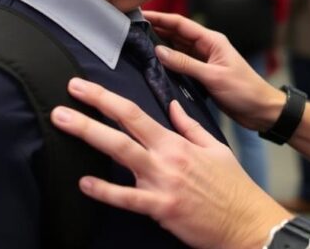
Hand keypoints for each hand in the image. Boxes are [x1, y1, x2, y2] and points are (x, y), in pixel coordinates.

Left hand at [51, 78, 288, 248]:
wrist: (246, 220)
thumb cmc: (232, 186)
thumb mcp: (214, 148)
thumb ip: (189, 126)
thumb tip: (173, 105)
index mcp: (176, 142)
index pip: (135, 112)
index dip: (105, 98)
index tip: (82, 87)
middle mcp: (166, 157)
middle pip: (122, 127)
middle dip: (89, 111)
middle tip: (63, 99)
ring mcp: (163, 182)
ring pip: (121, 153)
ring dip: (89, 135)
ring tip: (62, 125)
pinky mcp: (162, 208)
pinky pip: (128, 198)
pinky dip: (106, 191)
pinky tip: (84, 184)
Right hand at [143, 11, 285, 130]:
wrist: (261, 110)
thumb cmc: (244, 91)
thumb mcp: (213, 77)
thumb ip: (186, 64)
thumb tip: (159, 51)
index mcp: (212, 41)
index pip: (182, 24)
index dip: (161, 18)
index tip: (142, 14)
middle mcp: (208, 47)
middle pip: (178, 34)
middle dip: (157, 28)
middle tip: (133, 27)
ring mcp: (205, 61)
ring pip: (178, 48)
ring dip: (161, 45)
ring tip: (138, 42)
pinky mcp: (204, 75)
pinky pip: (183, 64)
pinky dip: (169, 62)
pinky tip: (155, 62)